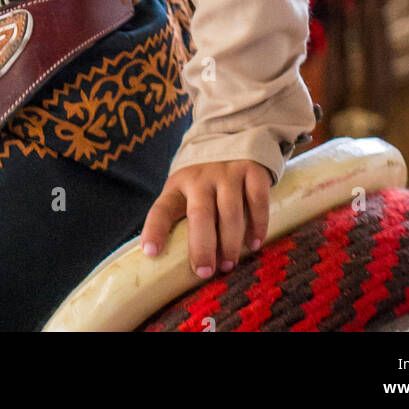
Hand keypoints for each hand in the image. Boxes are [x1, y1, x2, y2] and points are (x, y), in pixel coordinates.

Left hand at [140, 159, 272, 276]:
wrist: (231, 136)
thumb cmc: (203, 180)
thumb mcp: (185, 190)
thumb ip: (182, 217)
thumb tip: (174, 264)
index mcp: (178, 185)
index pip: (162, 208)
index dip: (155, 230)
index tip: (151, 252)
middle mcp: (201, 178)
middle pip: (200, 214)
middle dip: (202, 246)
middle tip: (205, 271)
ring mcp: (227, 172)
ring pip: (230, 211)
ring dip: (230, 242)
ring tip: (229, 264)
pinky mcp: (252, 170)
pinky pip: (257, 200)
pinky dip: (258, 224)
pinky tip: (255, 243)